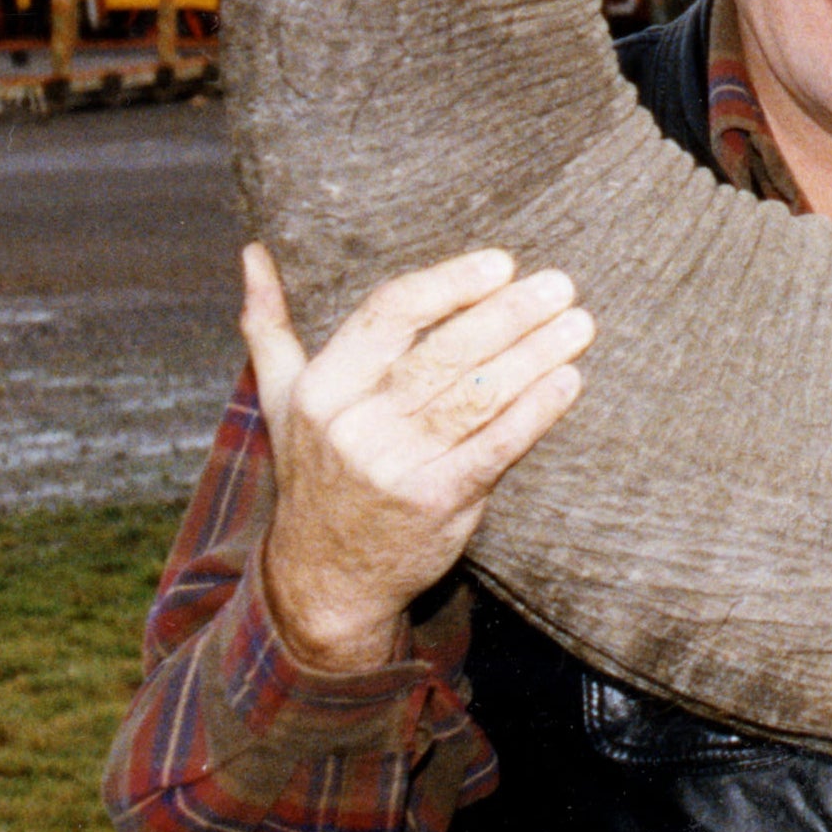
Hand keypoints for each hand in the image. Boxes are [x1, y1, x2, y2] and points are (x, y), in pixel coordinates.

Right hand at [237, 242, 593, 675]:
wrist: (322, 580)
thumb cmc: (316, 471)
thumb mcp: (280, 402)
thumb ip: (269, 327)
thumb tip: (252, 251)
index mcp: (320, 389)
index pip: (389, 314)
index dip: (448, 284)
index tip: (502, 262)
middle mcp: (353, 425)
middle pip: (443, 353)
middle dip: (509, 314)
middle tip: (560, 284)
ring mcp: (394, 467)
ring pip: (475, 397)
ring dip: (534, 355)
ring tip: (578, 323)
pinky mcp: (435, 503)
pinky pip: (494, 448)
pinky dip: (535, 412)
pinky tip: (569, 381)